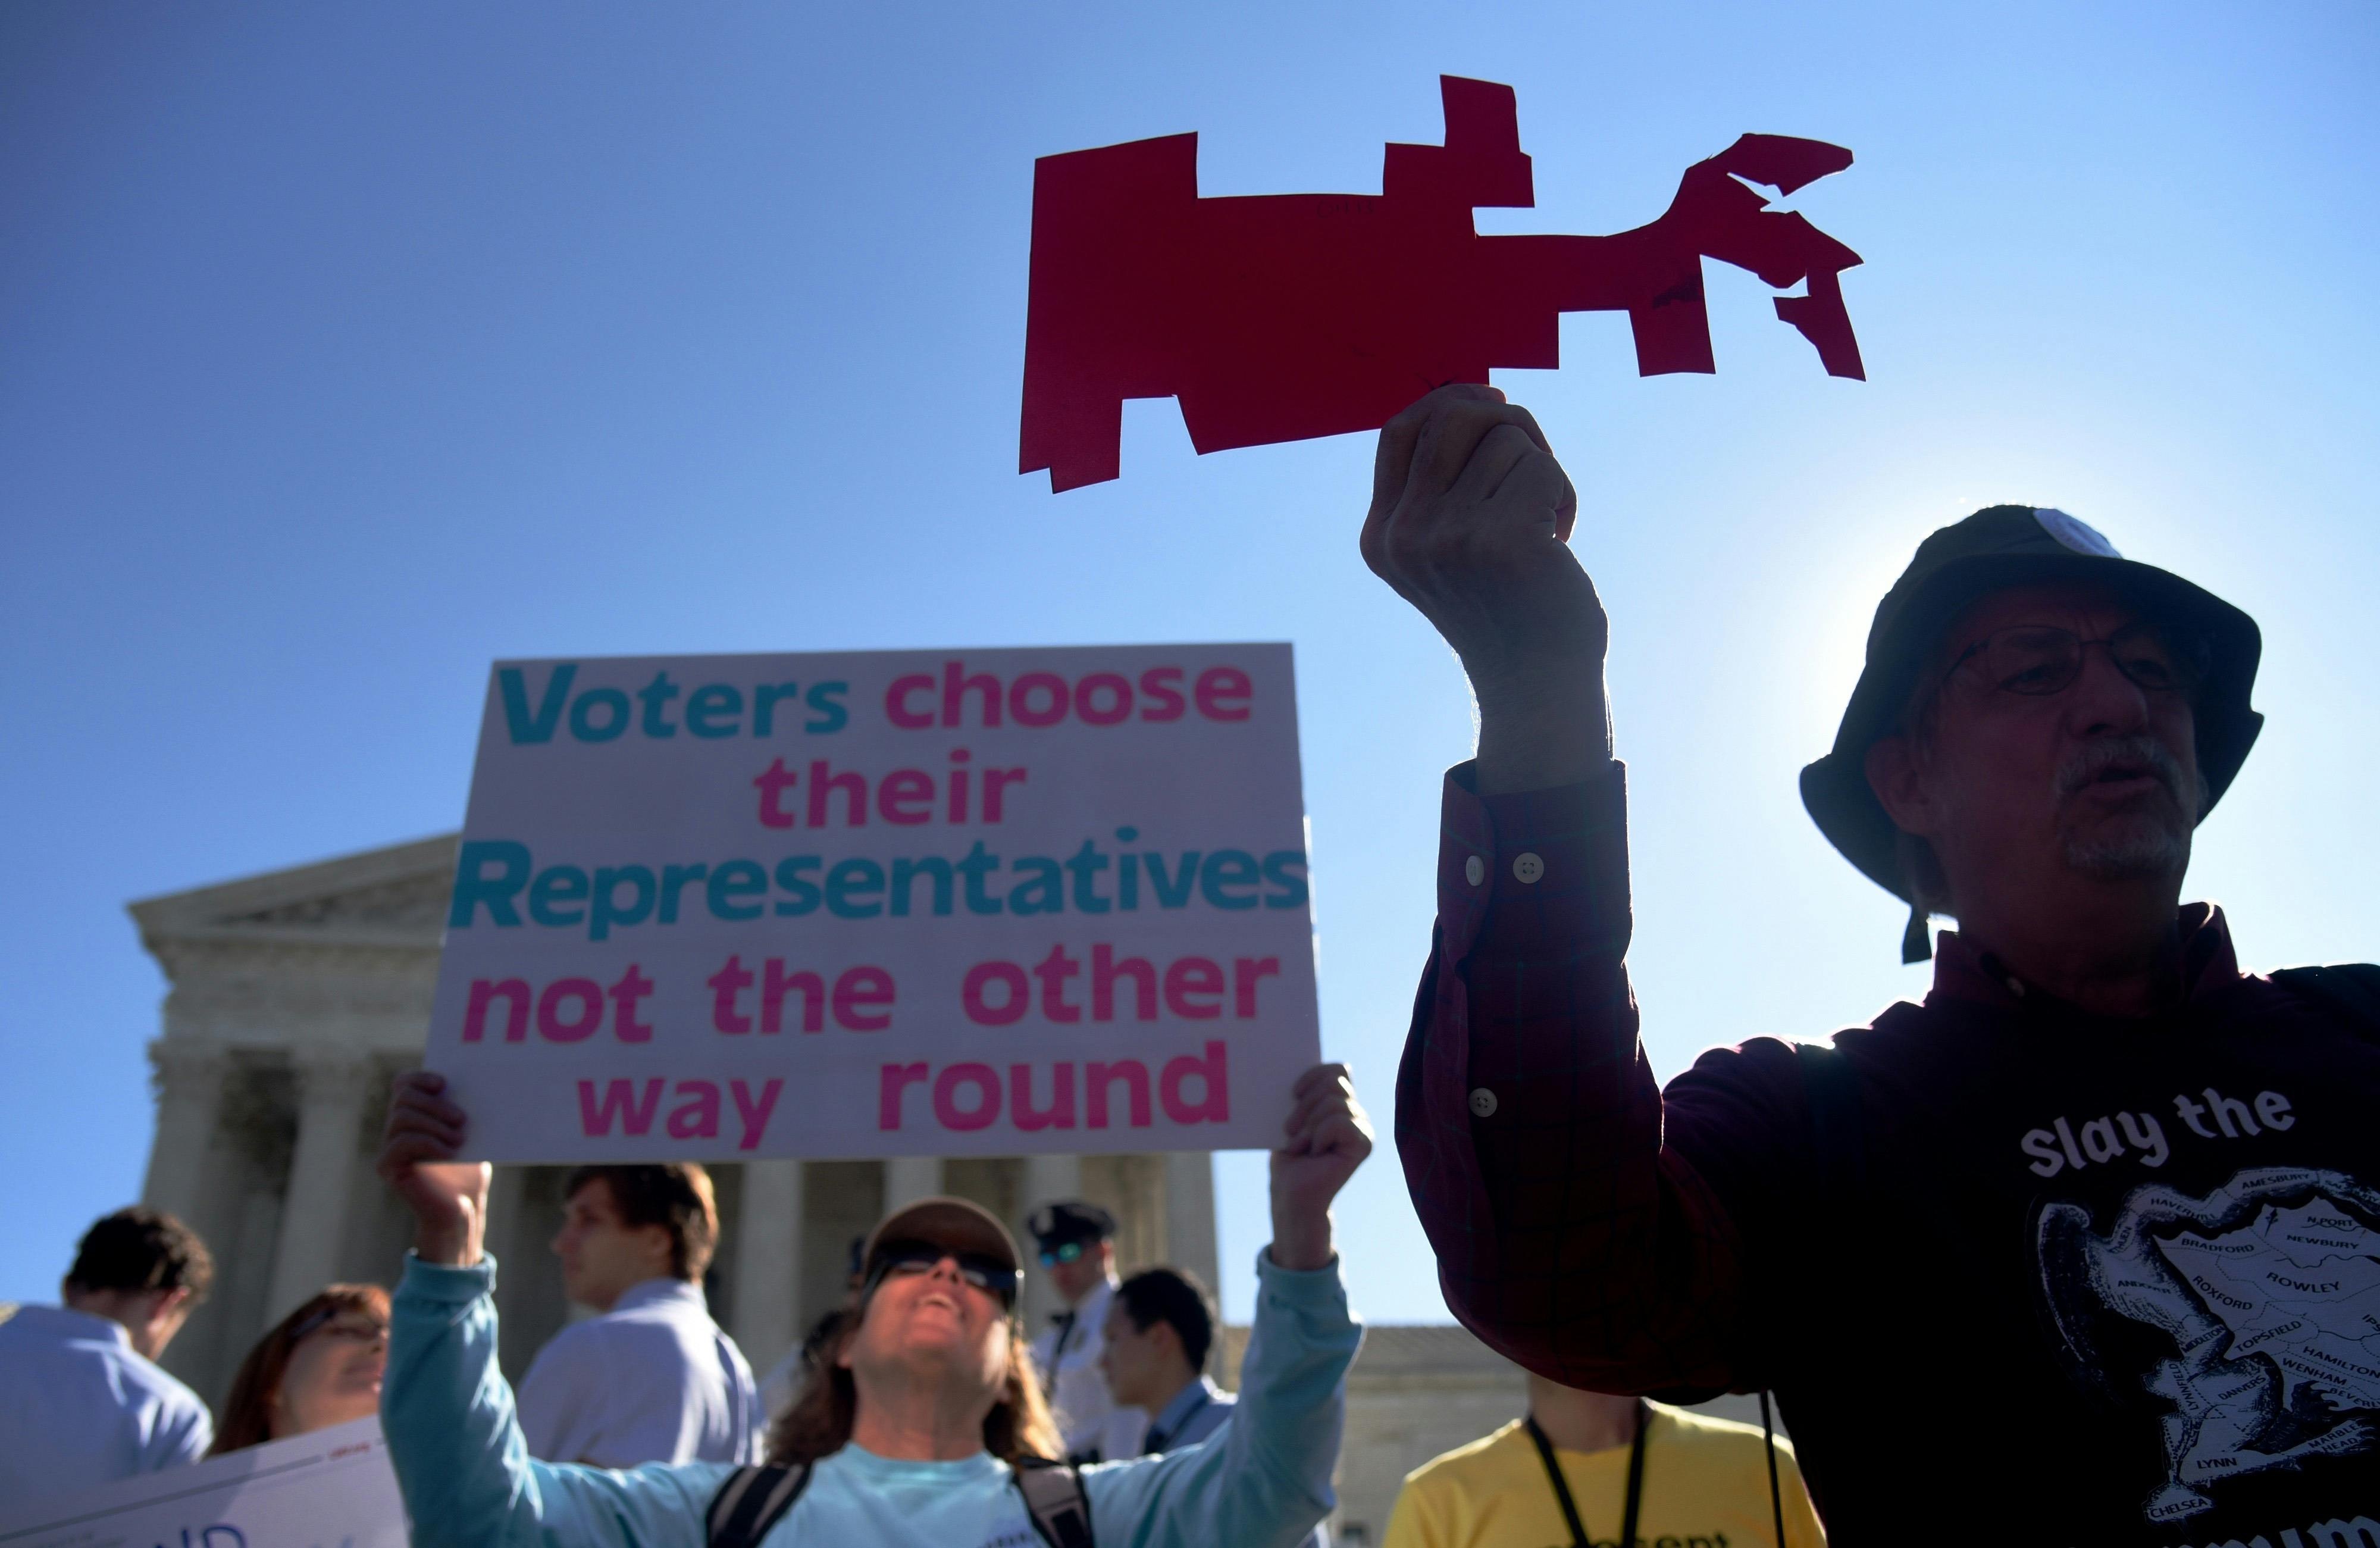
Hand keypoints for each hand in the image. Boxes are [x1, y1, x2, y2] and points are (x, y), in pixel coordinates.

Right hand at [376, 1071, 490, 1265]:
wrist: (462, 1207)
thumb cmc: (468, 1169)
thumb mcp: (470, 1134)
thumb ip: (462, 1111)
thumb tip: (478, 1083)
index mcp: (414, 1114)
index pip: (403, 1083)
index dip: (420, 1078)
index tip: (444, 1083)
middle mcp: (395, 1128)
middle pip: (403, 1097)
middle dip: (434, 1103)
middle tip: (462, 1119)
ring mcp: (388, 1147)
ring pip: (402, 1117)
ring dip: (435, 1124)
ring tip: (460, 1139)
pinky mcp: (387, 1167)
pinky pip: (402, 1143)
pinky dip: (430, 1143)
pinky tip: (450, 1153)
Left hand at [1268, 1064, 1373, 1271]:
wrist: (1290, 1192)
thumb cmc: (1288, 1155)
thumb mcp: (1293, 1117)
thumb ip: (1306, 1094)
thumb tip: (1299, 1067)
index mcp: (1340, 1101)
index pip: (1338, 1070)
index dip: (1314, 1075)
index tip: (1293, 1092)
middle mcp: (1356, 1112)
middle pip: (1335, 1082)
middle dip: (1305, 1104)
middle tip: (1290, 1130)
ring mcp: (1363, 1127)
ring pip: (1335, 1102)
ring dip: (1308, 1125)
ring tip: (1300, 1145)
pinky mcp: (1364, 1144)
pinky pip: (1340, 1122)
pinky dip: (1319, 1136)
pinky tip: (1314, 1153)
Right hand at [1360, 384, 1611, 791]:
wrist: (1538, 684)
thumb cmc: (1509, 604)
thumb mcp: (1450, 543)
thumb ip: (1442, 482)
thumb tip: (1475, 395)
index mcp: (1381, 536)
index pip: (1399, 429)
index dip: (1449, 401)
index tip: (1495, 404)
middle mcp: (1404, 536)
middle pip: (1452, 415)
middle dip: (1506, 420)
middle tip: (1533, 461)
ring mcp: (1448, 538)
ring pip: (1506, 438)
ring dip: (1542, 469)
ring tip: (1545, 524)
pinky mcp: (1501, 540)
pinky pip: (1539, 465)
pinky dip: (1563, 493)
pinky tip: (1560, 538)